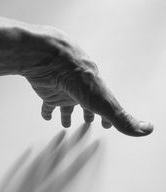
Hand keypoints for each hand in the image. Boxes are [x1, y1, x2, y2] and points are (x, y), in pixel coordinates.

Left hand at [20, 26, 152, 136]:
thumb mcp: (105, 103)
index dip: (107, 117)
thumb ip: (122, 119)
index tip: (107, 125)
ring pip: (66, 105)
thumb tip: (147, 130)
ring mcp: (64, 91)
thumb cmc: (79, 78)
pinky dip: (47, 112)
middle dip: (88, 114)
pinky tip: (46, 116)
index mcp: (96, 93)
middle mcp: (81, 92)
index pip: (104, 107)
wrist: (52, 59)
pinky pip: (47, 104)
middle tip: (88, 122)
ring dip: (67, 115)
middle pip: (85, 105)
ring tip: (65, 123)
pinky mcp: (48, 92)